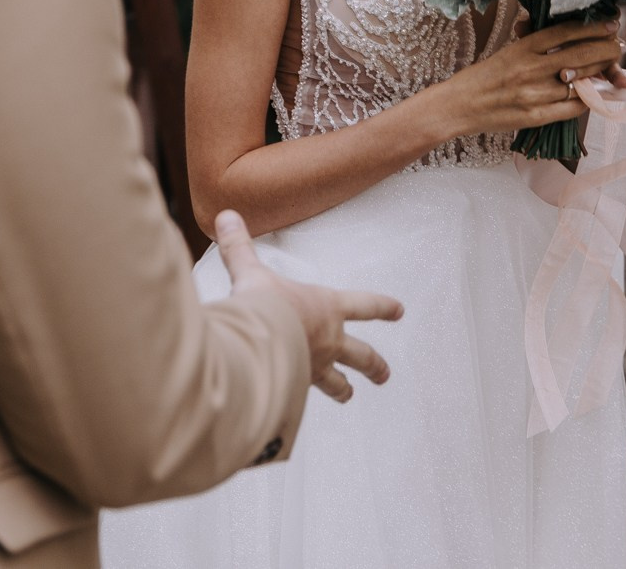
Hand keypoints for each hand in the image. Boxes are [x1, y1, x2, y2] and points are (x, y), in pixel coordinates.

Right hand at [217, 210, 401, 401]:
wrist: (257, 342)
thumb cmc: (264, 304)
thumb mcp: (250, 271)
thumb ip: (239, 247)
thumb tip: (226, 216)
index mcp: (327, 308)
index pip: (364, 305)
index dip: (382, 307)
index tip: (399, 310)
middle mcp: (329, 340)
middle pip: (361, 355)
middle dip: (375, 364)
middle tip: (384, 374)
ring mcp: (317, 367)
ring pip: (338, 382)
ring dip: (344, 389)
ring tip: (349, 394)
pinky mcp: (298, 388)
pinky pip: (307, 398)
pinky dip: (304, 401)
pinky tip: (301, 407)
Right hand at [432, 19, 625, 141]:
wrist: (458, 105)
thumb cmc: (482, 76)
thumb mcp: (506, 51)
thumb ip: (534, 43)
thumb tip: (564, 33)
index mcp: (522, 48)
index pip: (566, 32)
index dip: (593, 27)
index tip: (610, 25)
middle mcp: (530, 68)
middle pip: (581, 55)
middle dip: (606, 49)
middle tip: (617, 45)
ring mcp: (534, 94)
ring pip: (581, 83)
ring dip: (600, 75)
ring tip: (610, 69)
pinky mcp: (535, 116)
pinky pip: (572, 107)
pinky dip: (587, 100)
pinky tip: (593, 94)